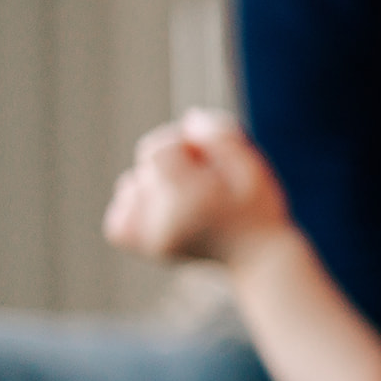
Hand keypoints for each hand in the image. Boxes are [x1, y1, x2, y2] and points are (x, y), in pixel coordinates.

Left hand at [103, 109, 288, 263]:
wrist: (260, 259)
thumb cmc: (259, 210)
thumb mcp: (254, 169)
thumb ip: (224, 139)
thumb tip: (190, 120)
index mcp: (188, 201)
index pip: (157, 150)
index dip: (183, 143)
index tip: (210, 156)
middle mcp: (162, 224)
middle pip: (144, 167)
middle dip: (174, 164)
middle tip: (208, 180)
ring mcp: (152, 240)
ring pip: (129, 188)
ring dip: (155, 184)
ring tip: (190, 196)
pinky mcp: (148, 249)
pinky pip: (119, 220)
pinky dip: (136, 209)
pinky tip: (166, 209)